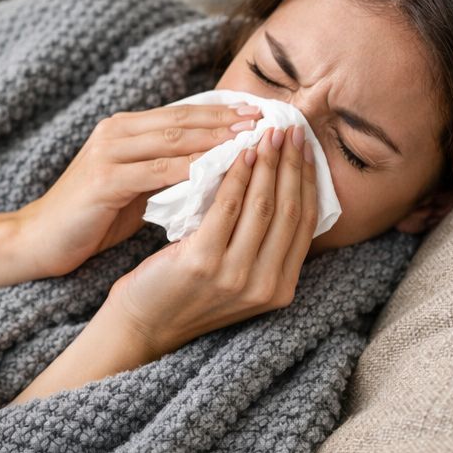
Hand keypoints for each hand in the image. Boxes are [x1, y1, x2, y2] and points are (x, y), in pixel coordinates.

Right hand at [13, 102, 260, 278]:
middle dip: (229, 120)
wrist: (37, 240)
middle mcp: (115, 132)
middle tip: (270, 123)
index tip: (263, 116)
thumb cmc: (91, 218)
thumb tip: (219, 169)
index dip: (224, 112)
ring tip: (255, 146)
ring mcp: (108, 154)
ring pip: (174, 140)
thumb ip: (167, 172)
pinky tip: (220, 177)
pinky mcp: (103, 181)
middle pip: (183, 119)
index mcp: (124, 128)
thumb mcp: (134, 187)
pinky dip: (192, 172)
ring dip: (217, 141)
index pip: (183, 112)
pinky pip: (158, 172)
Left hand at [101, 123, 317, 357]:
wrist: (144, 324)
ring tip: (267, 132)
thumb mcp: (236, 274)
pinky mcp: (203, 263)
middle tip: (290, 128)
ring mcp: (235, 276)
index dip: (308, 180)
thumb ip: (261, 244)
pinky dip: (235, 176)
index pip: (306, 223)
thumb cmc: (187, 292)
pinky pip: (226, 208)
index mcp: (281, 288)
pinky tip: (237, 153)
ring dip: (267, 163)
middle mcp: (265, 286)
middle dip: (292, 164)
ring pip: (263, 205)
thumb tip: (281, 186)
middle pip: (291, 210)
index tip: (305, 147)